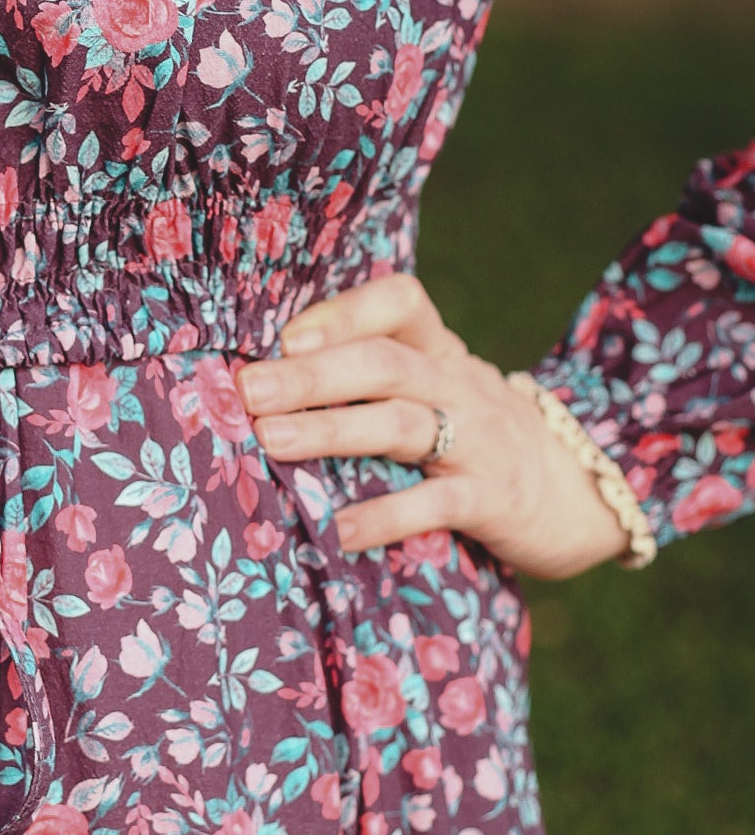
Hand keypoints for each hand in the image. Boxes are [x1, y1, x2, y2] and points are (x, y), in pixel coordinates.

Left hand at [233, 273, 631, 580]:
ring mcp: (480, 442)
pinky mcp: (492, 499)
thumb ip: (379, 380)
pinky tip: (338, 530)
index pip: (401, 303)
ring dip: (332, 431)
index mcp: (443, 353)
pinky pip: (435, 503)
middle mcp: (460, 386)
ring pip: (402, 425)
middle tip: (250, 390)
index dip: (345, 312)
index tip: (284, 335)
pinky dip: (384, 516)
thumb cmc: (481, 440)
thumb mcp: (442, 392)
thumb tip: (272, 381)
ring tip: (270, 440)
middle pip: (385, 364)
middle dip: (313, 374)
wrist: (584, 494)